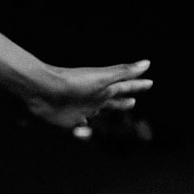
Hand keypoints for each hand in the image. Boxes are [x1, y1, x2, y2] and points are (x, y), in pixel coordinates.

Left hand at [24, 58, 152, 131]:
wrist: (43, 89)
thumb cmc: (73, 82)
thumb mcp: (102, 78)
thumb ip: (124, 72)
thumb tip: (148, 62)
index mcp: (104, 88)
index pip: (125, 86)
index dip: (137, 86)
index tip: (150, 82)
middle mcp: (94, 98)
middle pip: (113, 101)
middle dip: (123, 101)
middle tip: (133, 101)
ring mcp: (82, 110)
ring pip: (99, 113)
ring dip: (107, 114)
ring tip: (112, 118)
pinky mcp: (69, 122)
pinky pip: (81, 128)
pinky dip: (85, 131)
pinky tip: (86, 130)